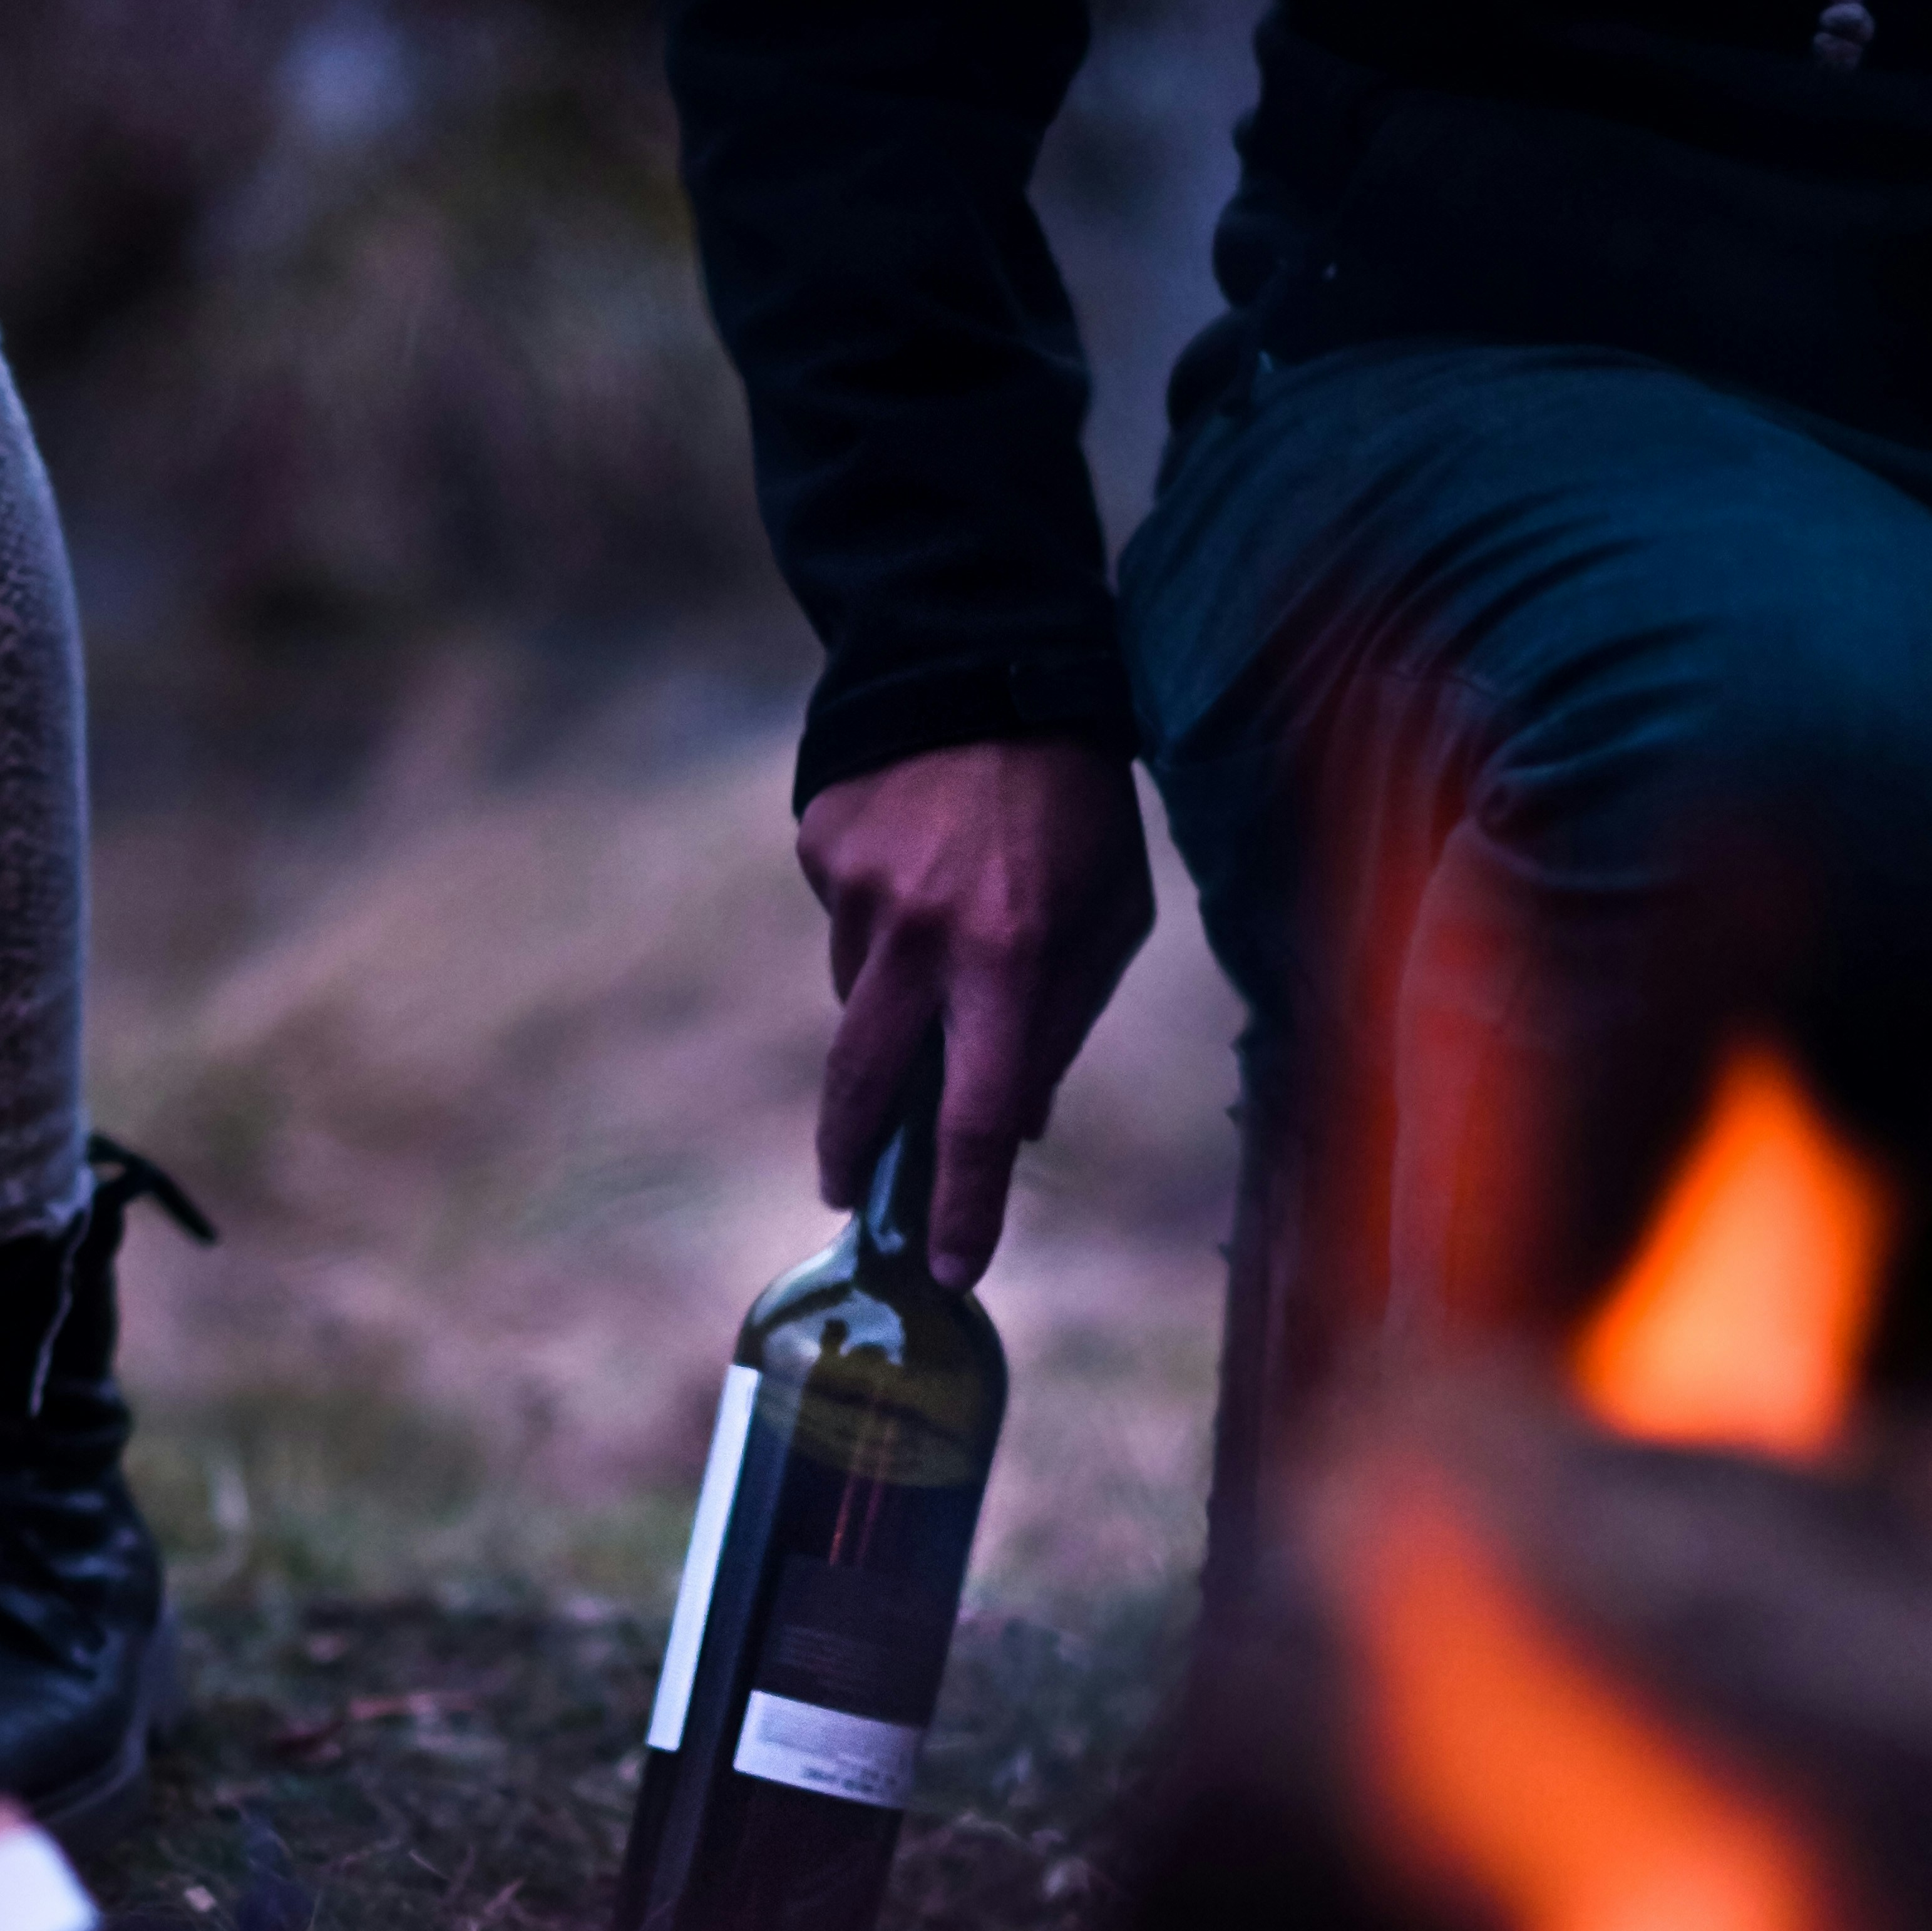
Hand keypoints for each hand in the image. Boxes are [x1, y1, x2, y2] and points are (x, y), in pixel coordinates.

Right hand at [798, 736, 1155, 1288]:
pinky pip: (842, 920)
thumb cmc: (1075, 803)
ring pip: (859, 996)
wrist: (987, 660)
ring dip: (894, 994)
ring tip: (944, 918)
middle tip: (847, 1191)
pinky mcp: (821, 852)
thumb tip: (1019, 1123)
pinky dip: (876, 914)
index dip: (964, 1204)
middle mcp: (923, 935)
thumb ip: (1063, 1023)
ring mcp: (859, 892)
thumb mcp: (1110, 915)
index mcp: (1013, 956)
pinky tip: (915, 858)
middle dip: (853, 1151)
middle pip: (866, 1086)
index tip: (950, 1271)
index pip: (980, 1114)